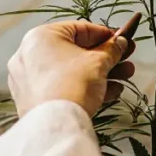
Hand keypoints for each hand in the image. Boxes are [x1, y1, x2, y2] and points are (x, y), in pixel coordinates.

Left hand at [7, 20, 135, 116]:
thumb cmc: (73, 84)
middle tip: (126, 61)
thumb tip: (119, 43)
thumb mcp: (99, 62)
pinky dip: (84, 88)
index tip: (123, 41)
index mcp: (40, 37)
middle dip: (106, 58)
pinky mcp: (32, 100)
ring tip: (124, 79)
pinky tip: (109, 93)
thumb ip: (111, 49)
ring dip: (100, 74)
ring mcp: (29, 79)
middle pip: (76, 52)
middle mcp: (29, 55)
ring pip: (71, 71)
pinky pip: (63, 87)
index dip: (106, 35)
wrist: (56, 126)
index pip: (79, 29)